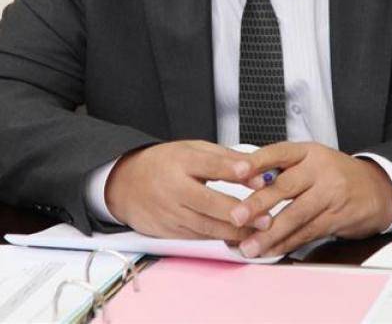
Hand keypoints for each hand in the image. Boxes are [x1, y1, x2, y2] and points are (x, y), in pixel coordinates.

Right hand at [105, 140, 256, 240]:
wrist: (125, 183)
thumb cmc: (166, 163)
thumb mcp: (193, 150)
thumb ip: (225, 158)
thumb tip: (256, 170)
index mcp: (180, 161)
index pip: (208, 164)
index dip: (230, 168)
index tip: (252, 171)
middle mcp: (173, 187)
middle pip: (208, 202)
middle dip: (238, 211)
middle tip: (266, 218)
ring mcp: (169, 212)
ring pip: (205, 226)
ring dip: (234, 232)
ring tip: (259, 232)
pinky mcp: (167, 232)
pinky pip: (197, 238)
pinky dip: (219, 240)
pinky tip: (238, 241)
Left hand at [229, 142, 391, 256]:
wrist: (376, 188)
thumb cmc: (335, 173)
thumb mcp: (310, 159)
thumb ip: (281, 168)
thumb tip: (243, 179)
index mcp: (308, 152)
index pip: (279, 152)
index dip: (257, 161)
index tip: (237, 171)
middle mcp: (319, 170)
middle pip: (285, 186)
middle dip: (258, 203)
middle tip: (236, 216)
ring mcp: (330, 194)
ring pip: (296, 215)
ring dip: (270, 234)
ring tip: (249, 245)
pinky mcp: (337, 217)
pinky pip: (307, 232)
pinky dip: (287, 244)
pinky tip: (271, 250)